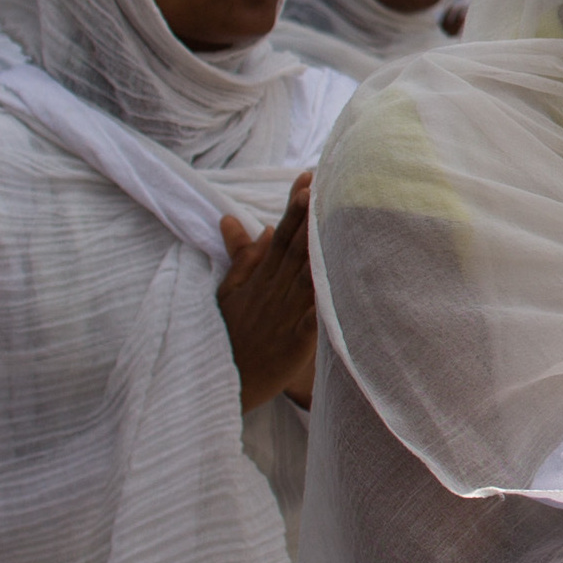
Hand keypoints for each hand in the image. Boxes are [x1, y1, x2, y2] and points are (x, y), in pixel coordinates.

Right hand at [215, 175, 317, 412]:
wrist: (224, 382)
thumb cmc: (229, 336)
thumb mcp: (227, 293)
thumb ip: (241, 258)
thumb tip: (252, 225)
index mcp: (261, 279)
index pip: (280, 237)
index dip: (295, 209)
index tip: (308, 180)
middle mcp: (274, 291)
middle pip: (295, 248)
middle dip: (308, 216)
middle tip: (323, 184)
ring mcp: (285, 315)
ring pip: (306, 275)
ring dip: (318, 248)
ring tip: (331, 219)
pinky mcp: (296, 341)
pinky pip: (313, 318)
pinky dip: (324, 300)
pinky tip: (338, 282)